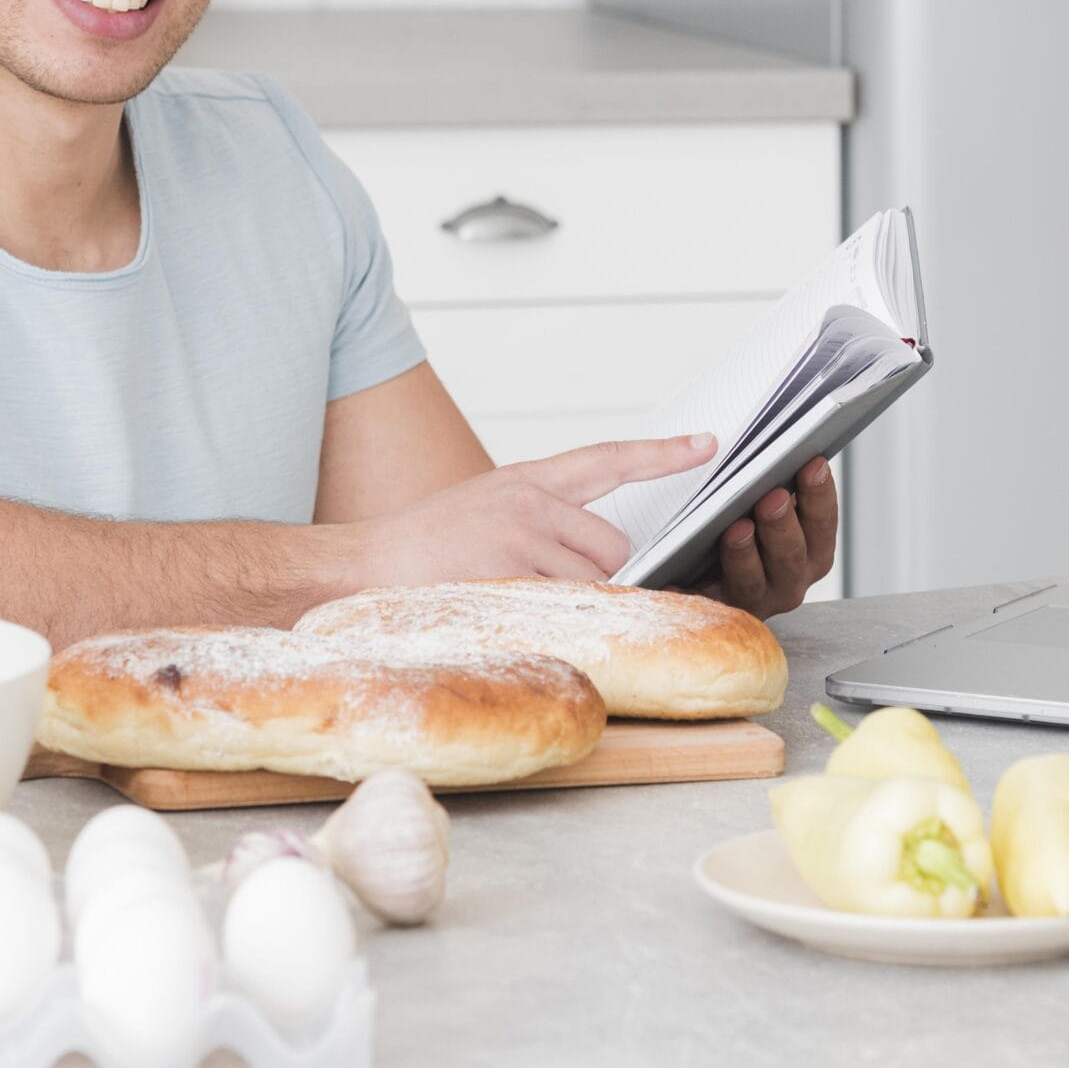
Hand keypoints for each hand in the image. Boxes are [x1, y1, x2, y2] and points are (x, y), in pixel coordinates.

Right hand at [332, 433, 718, 592]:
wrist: (360, 565)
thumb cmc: (422, 547)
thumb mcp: (483, 509)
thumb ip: (540, 519)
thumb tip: (600, 558)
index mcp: (524, 479)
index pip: (607, 458)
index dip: (662, 454)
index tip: (707, 444)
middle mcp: (528, 501)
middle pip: (613, 546)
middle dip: (598, 575)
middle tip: (546, 586)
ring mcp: (519, 538)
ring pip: (594, 581)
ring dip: (574, 602)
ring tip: (515, 598)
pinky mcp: (508, 574)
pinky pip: (565, 609)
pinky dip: (554, 622)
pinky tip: (511, 614)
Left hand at [691, 456, 836, 619]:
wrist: (686, 564)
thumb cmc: (727, 523)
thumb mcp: (752, 498)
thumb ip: (762, 478)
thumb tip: (759, 446)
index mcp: (807, 550)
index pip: (822, 525)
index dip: (820, 496)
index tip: (813, 464)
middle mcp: (786, 580)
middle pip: (793, 558)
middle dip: (784, 525)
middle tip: (773, 496)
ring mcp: (752, 599)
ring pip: (752, 582)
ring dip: (746, 554)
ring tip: (736, 528)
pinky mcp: (713, 612)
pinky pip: (705, 605)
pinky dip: (695, 591)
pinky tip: (679, 575)